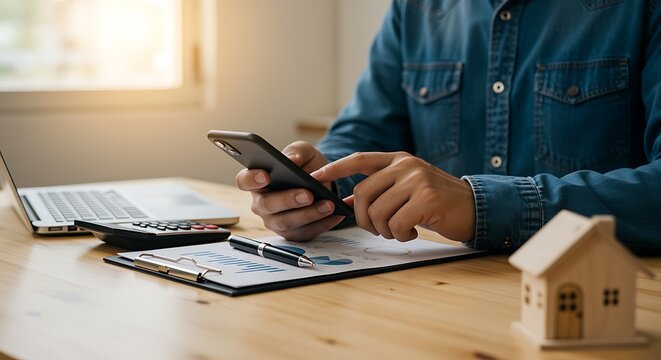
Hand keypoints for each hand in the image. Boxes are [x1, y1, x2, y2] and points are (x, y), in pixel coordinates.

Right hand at [235, 141, 344, 240]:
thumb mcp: (304, 152)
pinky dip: (322, 224)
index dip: (252, 179)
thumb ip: (297, 150)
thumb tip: (292, 159)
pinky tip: (335, 214)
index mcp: (257, 180)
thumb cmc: (305, 166)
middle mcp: (261, 203)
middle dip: (288, 200)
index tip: (266, 175)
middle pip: (267, 205)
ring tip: (328, 205)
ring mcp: (275, 221)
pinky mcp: (292, 233)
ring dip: (308, 214)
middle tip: (308, 194)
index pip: (244, 181)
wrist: (322, 182)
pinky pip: (305, 232)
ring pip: (286, 222)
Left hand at [311, 152, 475, 241]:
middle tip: (380, 229)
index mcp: (399, 159)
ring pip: (378, 212)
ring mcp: (418, 181)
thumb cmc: (437, 202)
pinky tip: (413, 232)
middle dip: (363, 219)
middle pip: (362, 194)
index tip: (317, 178)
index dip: (336, 169)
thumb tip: (347, 202)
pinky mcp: (428, 200)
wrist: (475, 207)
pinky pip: (397, 224)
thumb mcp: (409, 187)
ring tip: (401, 230)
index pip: (359, 160)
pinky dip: (401, 235)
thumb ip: (382, 188)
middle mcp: (406, 166)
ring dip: (385, 230)